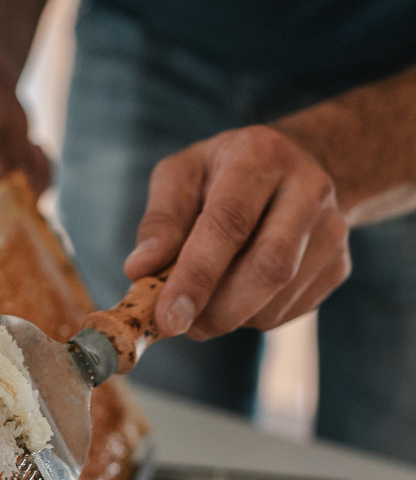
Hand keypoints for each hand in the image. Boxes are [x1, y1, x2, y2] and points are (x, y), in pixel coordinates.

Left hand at [123, 125, 350, 337]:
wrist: (294, 171)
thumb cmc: (223, 175)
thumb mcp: (182, 175)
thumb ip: (160, 220)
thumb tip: (140, 269)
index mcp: (260, 155)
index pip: (230, 224)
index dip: (197, 276)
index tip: (168, 317)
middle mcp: (308, 188)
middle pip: (268, 268)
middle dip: (217, 309)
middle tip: (179, 324)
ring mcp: (331, 230)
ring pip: (277, 299)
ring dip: (230, 316)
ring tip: (204, 301)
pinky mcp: (338, 266)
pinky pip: (288, 312)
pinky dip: (251, 317)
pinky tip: (237, 295)